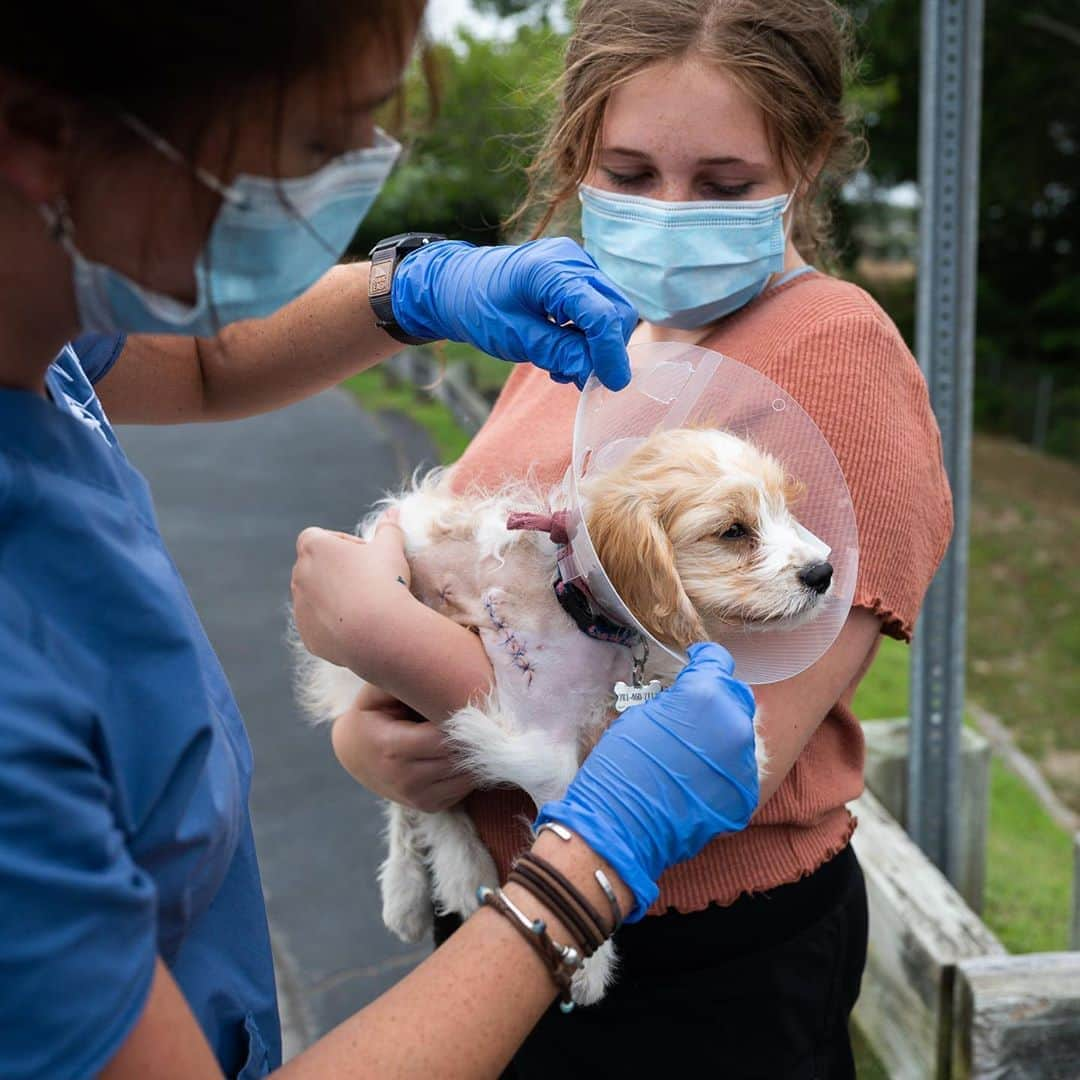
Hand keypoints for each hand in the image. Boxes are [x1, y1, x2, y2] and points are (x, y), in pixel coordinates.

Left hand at [291, 518, 409, 670]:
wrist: (379, 631)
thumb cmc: (384, 580)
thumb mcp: (391, 548)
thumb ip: (389, 528)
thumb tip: (394, 511)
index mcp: (314, 548)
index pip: (317, 537)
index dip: (341, 543)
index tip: (364, 554)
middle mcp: (299, 576)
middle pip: (314, 567)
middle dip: (336, 571)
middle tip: (368, 580)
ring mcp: (300, 607)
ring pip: (314, 598)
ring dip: (333, 597)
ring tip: (365, 606)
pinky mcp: (307, 635)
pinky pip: (318, 625)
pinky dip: (333, 624)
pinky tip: (359, 626)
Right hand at [331, 684, 475, 811]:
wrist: (354, 754)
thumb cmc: (371, 714)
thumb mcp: (376, 693)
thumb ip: (401, 679)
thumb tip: (436, 666)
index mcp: (392, 748)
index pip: (444, 737)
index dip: (464, 721)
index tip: (477, 702)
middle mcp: (406, 778)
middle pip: (459, 756)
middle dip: (477, 736)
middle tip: (488, 713)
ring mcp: (418, 797)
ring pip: (468, 775)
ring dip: (478, 754)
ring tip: (479, 729)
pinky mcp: (430, 806)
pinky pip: (465, 787)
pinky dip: (471, 768)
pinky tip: (465, 748)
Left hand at [391, 237, 636, 390]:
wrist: (457, 285)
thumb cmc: (478, 307)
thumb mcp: (515, 338)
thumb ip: (558, 353)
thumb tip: (593, 373)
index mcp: (552, 270)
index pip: (601, 314)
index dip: (610, 353)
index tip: (612, 384)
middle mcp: (573, 260)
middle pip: (616, 310)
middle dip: (607, 349)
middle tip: (582, 380)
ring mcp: (577, 265)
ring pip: (611, 310)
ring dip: (597, 345)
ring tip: (565, 368)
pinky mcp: (577, 276)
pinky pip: (597, 307)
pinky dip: (589, 334)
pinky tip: (566, 352)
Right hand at [536, 643, 758, 921]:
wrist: (622, 824)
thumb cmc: (620, 763)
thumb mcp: (641, 714)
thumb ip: (676, 701)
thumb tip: (688, 699)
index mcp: (706, 695)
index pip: (718, 661)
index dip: (703, 659)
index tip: (695, 662)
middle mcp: (735, 724)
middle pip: (736, 695)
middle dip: (717, 695)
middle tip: (693, 707)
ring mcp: (744, 762)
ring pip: (740, 734)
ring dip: (722, 733)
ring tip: (693, 747)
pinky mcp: (745, 794)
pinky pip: (739, 769)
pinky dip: (722, 767)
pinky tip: (697, 776)